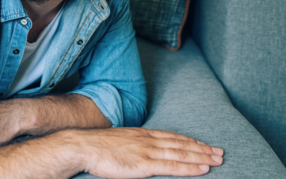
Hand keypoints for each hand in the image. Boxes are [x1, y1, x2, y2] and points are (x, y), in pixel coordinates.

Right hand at [74, 127, 223, 177]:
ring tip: (217, 160)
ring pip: (181, 154)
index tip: (203, 144)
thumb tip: (138, 152)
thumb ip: (133, 145)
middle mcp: (148, 140)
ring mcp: (147, 152)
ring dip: (201, 157)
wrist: (83, 146)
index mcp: (142, 134)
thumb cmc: (96, 147)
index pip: (172, 137)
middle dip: (202, 148)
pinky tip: (202, 169)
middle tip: (220, 152)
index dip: (190, 141)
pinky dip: (189, 168)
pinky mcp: (143, 165)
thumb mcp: (118, 141)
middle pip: (181, 144)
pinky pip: (171, 167)